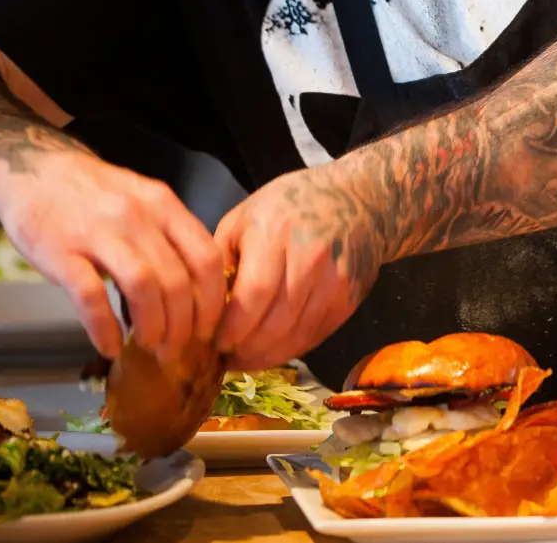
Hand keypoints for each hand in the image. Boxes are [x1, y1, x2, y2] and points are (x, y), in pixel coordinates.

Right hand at [0, 149, 226, 361]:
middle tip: (179, 348)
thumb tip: (196, 289)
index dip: (213, 300)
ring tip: (152, 346)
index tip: (210, 327)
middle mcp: (137, 217)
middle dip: (185, 325)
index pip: (205, 257)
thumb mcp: (143, 199)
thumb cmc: (96, 193)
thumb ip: (169, 235)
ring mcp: (100, 234)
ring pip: (143, 288)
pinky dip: (105, 328)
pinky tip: (110, 346)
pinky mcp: (63, 253)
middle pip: (178, 280)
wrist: (38, 171)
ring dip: (153, 327)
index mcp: (163, 205)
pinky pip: (92, 298)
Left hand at [214, 165, 382, 368]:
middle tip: (228, 357)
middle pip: (275, 323)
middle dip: (246, 349)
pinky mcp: (349, 297)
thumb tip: (200, 306)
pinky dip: (292, 348)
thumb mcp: (243, 217)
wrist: (356, 198)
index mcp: (274, 232)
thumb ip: (221, 258)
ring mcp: (334, 279)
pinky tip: (275, 348)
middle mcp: (308, 256)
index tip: (215, 341)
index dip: (232, 328)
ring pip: (296, 336)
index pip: (252, 296)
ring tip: (247, 358)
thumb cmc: (289, 205)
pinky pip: (316, 335)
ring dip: (268, 355)